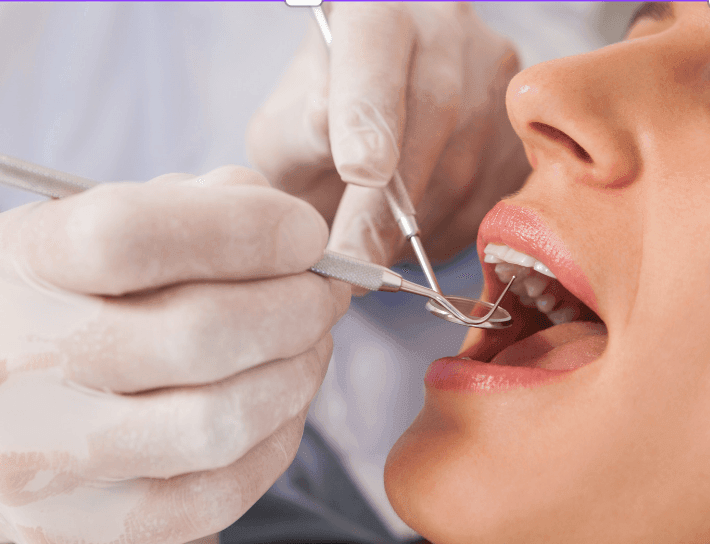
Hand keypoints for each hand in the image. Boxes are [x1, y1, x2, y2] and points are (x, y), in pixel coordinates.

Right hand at [0, 166, 348, 543]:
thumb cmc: (76, 304)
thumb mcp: (107, 226)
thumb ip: (197, 207)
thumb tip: (296, 231)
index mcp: (14, 265)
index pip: (126, 236)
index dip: (242, 228)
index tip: (306, 232)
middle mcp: (9, 365)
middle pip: (194, 335)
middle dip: (295, 308)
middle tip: (325, 293)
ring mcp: (42, 460)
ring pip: (218, 424)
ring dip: (296, 375)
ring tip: (310, 344)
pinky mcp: (86, 528)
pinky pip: (221, 492)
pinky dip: (277, 441)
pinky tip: (280, 402)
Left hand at [248, 2, 530, 267]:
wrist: (368, 129)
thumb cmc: (315, 132)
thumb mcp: (283, 131)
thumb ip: (296, 132)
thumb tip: (325, 123)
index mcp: (374, 13)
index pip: (376, 50)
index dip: (370, 112)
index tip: (359, 172)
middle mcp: (444, 29)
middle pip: (435, 113)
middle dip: (389, 203)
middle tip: (354, 258)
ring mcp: (493, 73)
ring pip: (468, 161)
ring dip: (417, 224)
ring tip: (372, 246)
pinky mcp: (521, 128)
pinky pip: (495, 193)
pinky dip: (449, 230)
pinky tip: (414, 233)